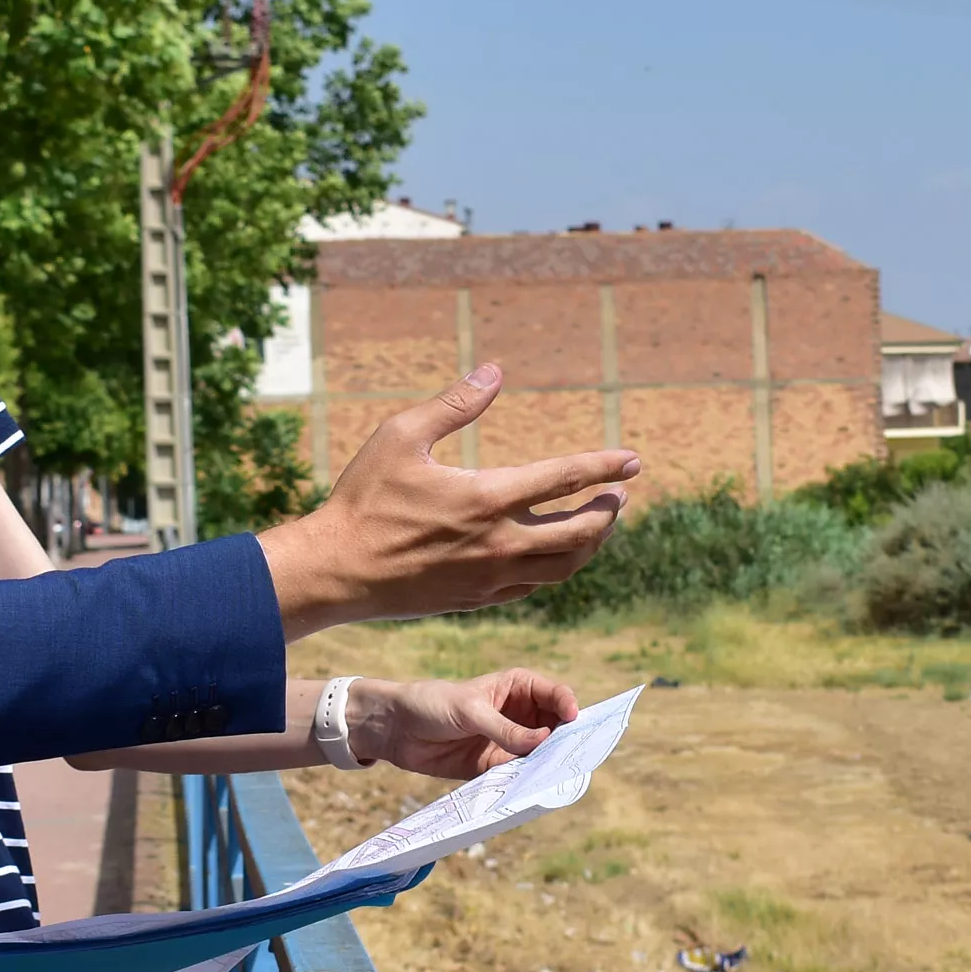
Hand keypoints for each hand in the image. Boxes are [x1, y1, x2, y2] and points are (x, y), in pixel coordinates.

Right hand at [256, 366, 636, 634]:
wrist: (337, 570)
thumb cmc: (364, 498)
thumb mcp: (402, 436)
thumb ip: (454, 404)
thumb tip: (494, 372)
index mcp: (487, 496)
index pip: (565, 479)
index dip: (604, 466)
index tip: (633, 460)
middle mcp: (499, 542)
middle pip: (581, 532)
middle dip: (609, 509)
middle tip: (620, 493)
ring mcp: (492, 577)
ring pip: (565, 566)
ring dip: (592, 542)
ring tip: (601, 523)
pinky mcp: (480, 599)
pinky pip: (536, 585)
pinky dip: (558, 567)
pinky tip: (558, 552)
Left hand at [352, 667, 581, 778]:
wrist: (396, 729)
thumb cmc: (432, 704)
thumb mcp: (470, 711)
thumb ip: (505, 728)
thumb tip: (543, 743)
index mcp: (517, 688)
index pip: (554, 695)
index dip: (567, 706)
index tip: (573, 720)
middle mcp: (520, 714)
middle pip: (555, 726)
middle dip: (565, 739)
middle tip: (574, 754)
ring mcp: (509, 742)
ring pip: (540, 753)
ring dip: (549, 763)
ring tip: (558, 774)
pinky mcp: (495, 767)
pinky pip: (519, 774)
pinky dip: (527, 780)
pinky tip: (534, 787)